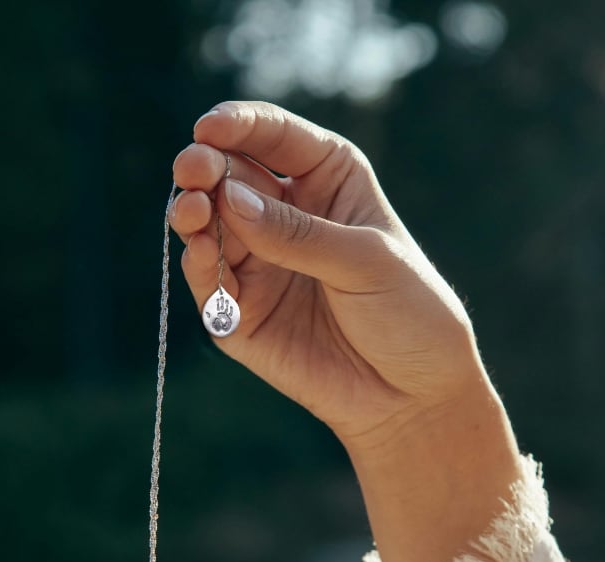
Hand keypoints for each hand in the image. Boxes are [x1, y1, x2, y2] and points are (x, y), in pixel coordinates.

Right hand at [171, 101, 478, 447]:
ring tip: (193, 212)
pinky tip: (203, 255)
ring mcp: (260, 265)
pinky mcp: (241, 315)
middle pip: (229, 177)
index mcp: (325, 181)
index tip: (208, 128)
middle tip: (193, 173)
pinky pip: (209, 284)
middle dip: (205, 169)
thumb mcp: (364, 262)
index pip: (273, 137)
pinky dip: (200, 268)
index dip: (237, 125)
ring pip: (209, 228)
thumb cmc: (407, 313)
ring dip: (194, 216)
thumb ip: (297, 234)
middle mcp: (285, 216)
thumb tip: (229, 199)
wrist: (412, 393)